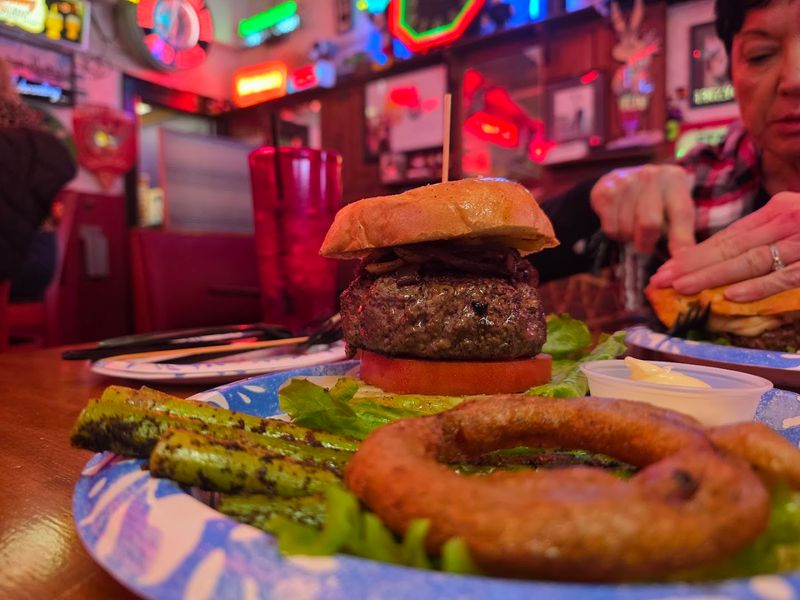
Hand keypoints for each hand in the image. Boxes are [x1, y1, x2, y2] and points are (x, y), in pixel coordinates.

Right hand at [590, 164, 696, 254]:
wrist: (621, 181)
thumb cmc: (654, 200)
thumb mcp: (674, 207)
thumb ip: (682, 229)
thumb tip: (684, 257)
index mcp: (675, 179)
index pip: (681, 214)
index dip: (680, 240)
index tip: (679, 259)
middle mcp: (651, 176)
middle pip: (649, 224)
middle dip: (646, 243)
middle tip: (645, 247)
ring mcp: (626, 182)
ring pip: (627, 229)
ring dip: (629, 237)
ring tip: (631, 228)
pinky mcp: (605, 191)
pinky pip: (610, 228)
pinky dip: (615, 234)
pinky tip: (618, 223)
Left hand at [650, 192, 799, 300]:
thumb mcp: (790, 223)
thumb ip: (761, 236)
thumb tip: (719, 260)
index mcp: (776, 211)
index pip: (728, 236)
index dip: (694, 254)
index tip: (666, 269)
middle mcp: (785, 223)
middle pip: (731, 248)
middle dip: (692, 265)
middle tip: (661, 280)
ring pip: (750, 261)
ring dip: (712, 276)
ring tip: (681, 287)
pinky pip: (783, 278)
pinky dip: (757, 286)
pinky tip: (730, 295)